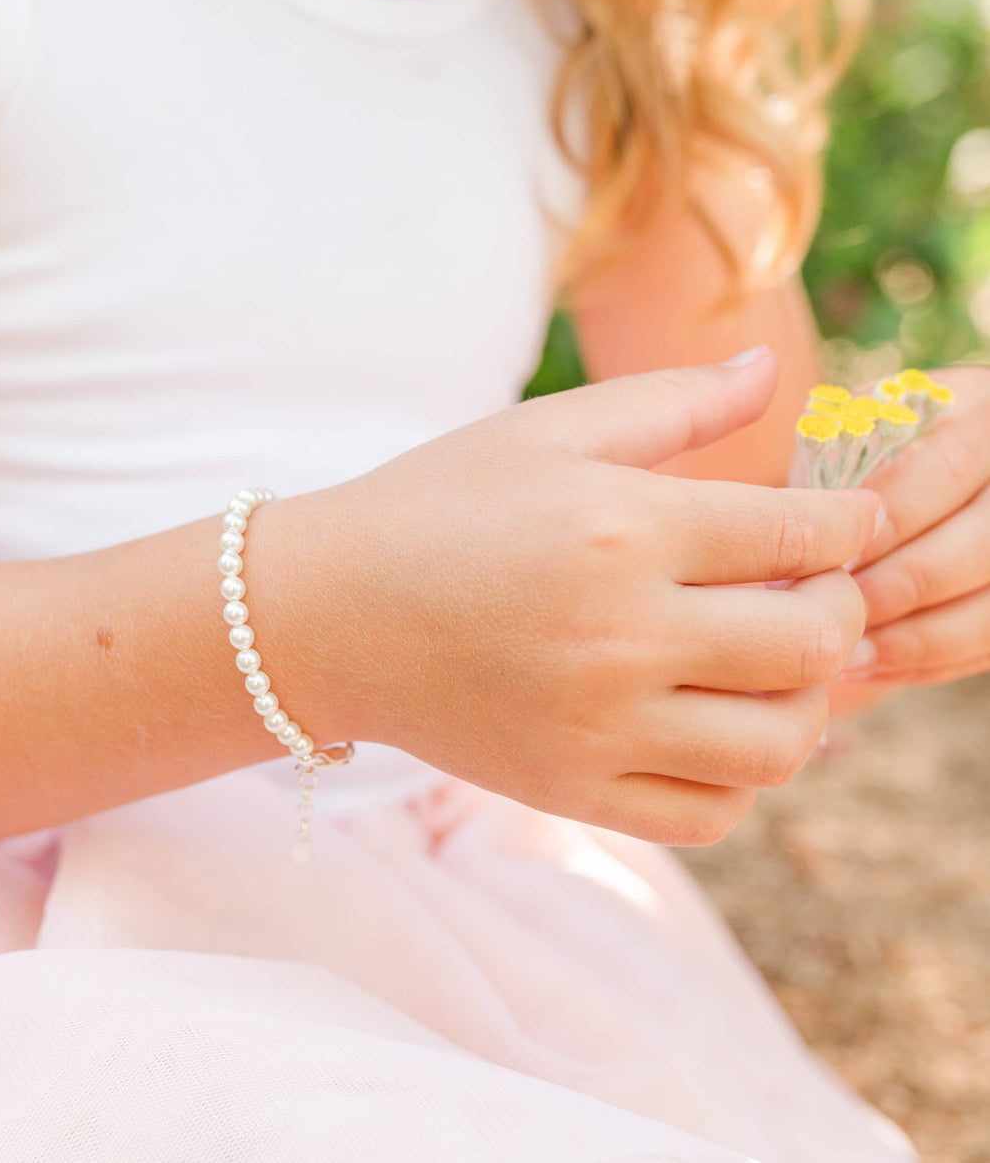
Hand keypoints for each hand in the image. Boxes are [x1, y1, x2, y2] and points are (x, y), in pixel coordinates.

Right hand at [315, 349, 878, 845]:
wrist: (324, 615)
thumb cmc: (435, 507)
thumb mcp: (546, 433)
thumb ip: (672, 402)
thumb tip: (771, 365)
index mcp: (620, 531)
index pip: (801, 535)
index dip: (852, 525)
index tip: (846, 522)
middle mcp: (619, 636)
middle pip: (811, 645)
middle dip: (839, 609)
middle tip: (811, 589)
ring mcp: (595, 725)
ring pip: (778, 746)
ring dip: (804, 703)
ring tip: (769, 665)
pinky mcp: (569, 788)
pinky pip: (708, 813)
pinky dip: (739, 777)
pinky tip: (712, 724)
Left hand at [844, 367, 989, 686]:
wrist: (913, 484)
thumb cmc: (857, 456)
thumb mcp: (846, 433)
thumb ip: (830, 463)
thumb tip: (796, 534)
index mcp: (977, 414)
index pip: (943, 467)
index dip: (886, 519)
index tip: (829, 554)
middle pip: (978, 544)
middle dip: (900, 585)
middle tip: (833, 612)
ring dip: (916, 638)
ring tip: (845, 657)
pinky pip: (989, 643)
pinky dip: (929, 661)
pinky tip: (871, 668)